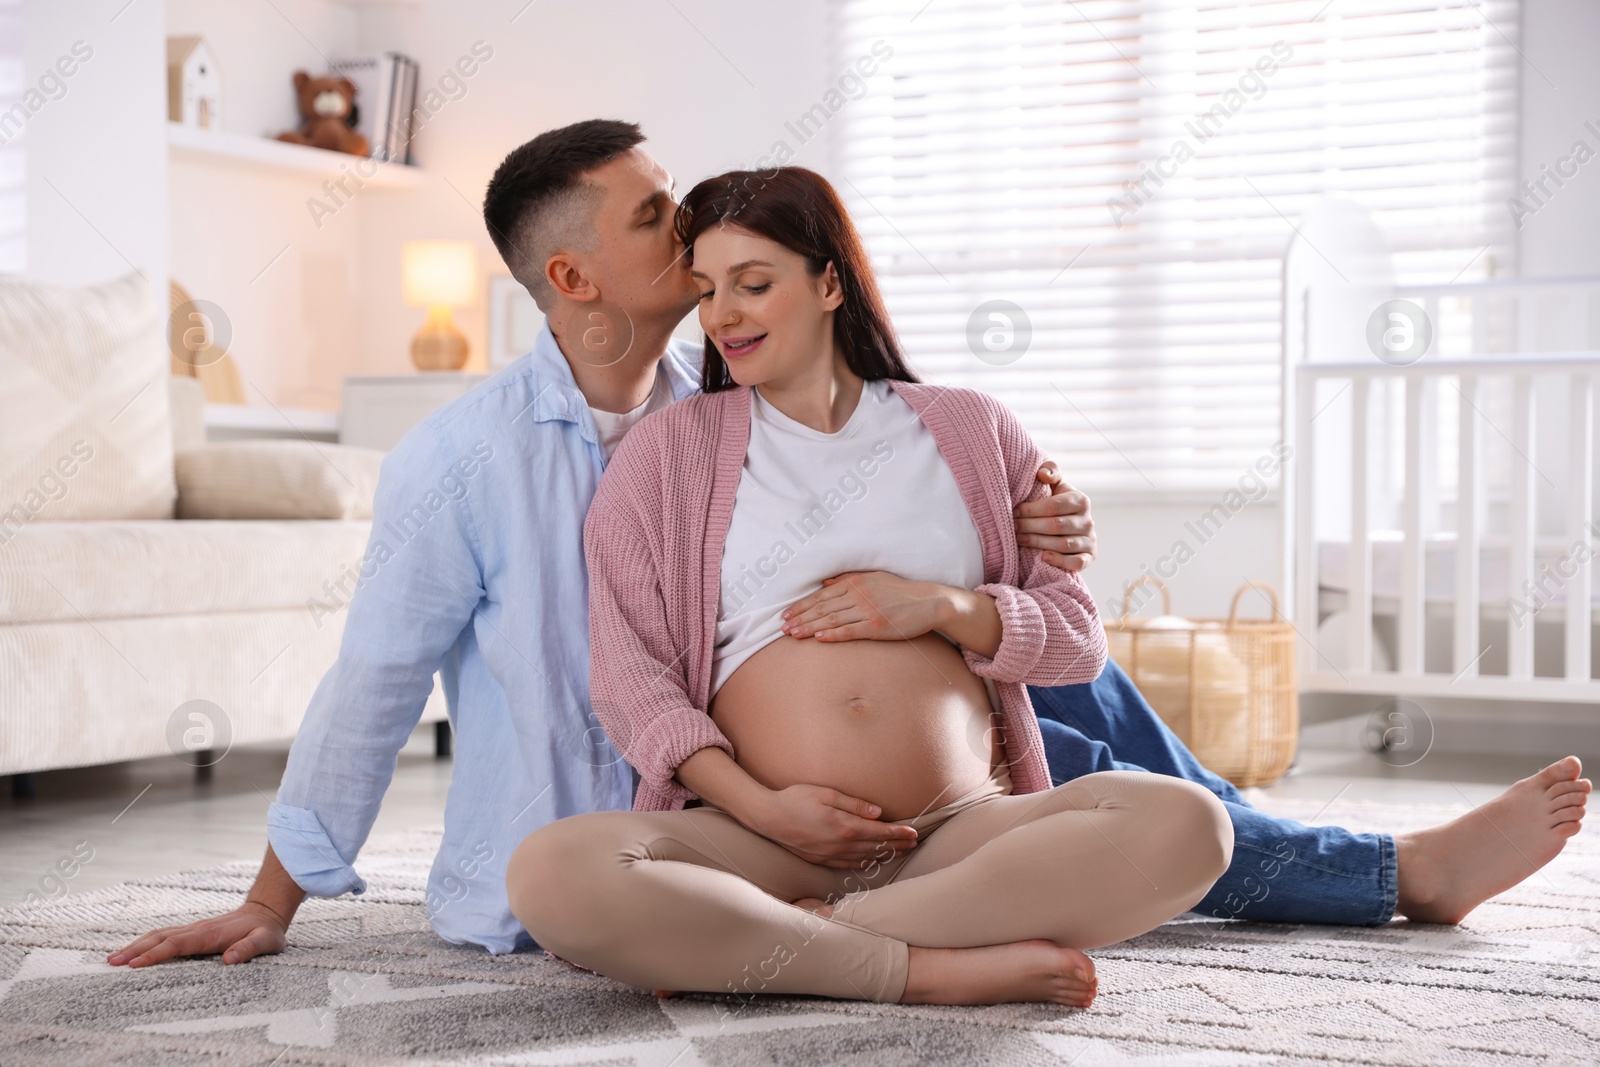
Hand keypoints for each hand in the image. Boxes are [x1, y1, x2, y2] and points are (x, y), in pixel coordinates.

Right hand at [107, 900, 289, 967]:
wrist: (265, 913)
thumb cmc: (265, 931)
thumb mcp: (266, 941)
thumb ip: (250, 949)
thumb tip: (230, 959)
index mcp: (210, 934)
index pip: (177, 944)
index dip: (156, 954)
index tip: (135, 964)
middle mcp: (197, 929)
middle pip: (160, 938)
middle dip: (135, 950)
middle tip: (111, 963)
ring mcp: (193, 929)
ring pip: (159, 935)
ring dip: (136, 945)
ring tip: (113, 959)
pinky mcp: (192, 932)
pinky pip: (164, 936)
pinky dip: (146, 942)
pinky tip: (133, 951)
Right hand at [748, 783, 916, 867]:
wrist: (769, 817)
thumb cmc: (796, 799)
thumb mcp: (826, 793)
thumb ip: (854, 804)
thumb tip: (878, 812)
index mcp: (844, 826)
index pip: (879, 832)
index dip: (898, 833)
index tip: (913, 833)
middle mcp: (840, 844)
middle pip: (876, 847)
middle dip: (897, 845)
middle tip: (914, 843)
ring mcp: (830, 855)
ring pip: (865, 858)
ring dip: (885, 855)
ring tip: (900, 852)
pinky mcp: (821, 860)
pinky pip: (848, 865)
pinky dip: (864, 864)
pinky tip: (871, 862)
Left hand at [781, 571, 947, 641]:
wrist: (929, 601)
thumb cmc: (900, 591)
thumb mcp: (873, 578)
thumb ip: (848, 580)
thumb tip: (825, 583)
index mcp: (855, 583)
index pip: (821, 596)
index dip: (801, 606)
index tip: (786, 615)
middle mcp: (858, 595)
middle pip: (822, 608)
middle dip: (800, 618)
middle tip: (782, 627)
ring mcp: (867, 610)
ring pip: (832, 619)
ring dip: (810, 627)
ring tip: (793, 634)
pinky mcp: (877, 626)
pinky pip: (850, 630)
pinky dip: (833, 634)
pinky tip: (819, 638)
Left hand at [1015, 461, 1095, 572]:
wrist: (1070, 525)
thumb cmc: (1056, 503)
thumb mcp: (1055, 485)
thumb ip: (1050, 471)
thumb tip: (1042, 474)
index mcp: (1081, 500)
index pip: (1054, 506)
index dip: (1031, 510)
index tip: (1014, 511)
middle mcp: (1088, 521)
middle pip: (1056, 526)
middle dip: (1030, 527)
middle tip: (1013, 527)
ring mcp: (1090, 540)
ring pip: (1063, 544)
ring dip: (1038, 543)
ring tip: (1019, 539)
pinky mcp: (1090, 557)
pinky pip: (1077, 562)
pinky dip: (1060, 561)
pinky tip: (1043, 557)